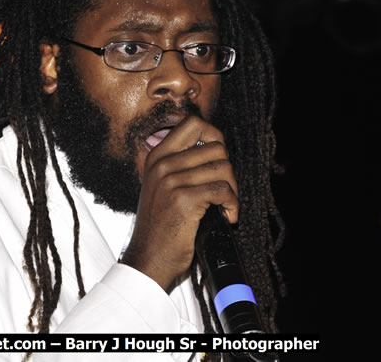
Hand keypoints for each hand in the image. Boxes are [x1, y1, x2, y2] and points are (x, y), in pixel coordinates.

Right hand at [120, 115, 239, 290]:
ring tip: (224, 205)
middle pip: (215, 146)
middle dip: (227, 169)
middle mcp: (162, 164)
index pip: (193, 123)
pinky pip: (223, 190)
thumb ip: (179, 163)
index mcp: (157, 156)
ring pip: (222, 167)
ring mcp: (171, 181)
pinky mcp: (183, 200)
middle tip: (223, 189)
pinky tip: (226, 216)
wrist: (148, 258)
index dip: (214, 135)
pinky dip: (232, 205)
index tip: (218, 157)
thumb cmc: (159, 226)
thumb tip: (212, 146)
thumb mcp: (160, 186)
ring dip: (232, 189)